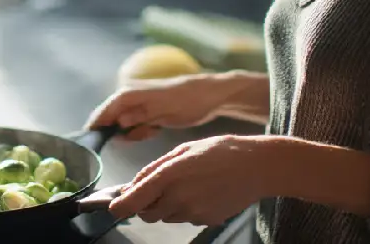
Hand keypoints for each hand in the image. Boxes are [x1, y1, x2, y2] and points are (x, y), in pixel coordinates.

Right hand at [85, 74, 232, 140]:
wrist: (209, 95)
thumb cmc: (188, 102)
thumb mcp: (165, 111)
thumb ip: (140, 116)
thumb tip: (118, 123)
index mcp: (131, 94)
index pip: (105, 110)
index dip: (96, 125)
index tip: (89, 141)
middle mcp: (131, 96)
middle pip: (112, 118)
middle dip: (117, 132)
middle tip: (133, 139)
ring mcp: (139, 103)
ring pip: (124, 123)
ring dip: (133, 132)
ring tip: (151, 131)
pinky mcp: (147, 110)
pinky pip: (136, 124)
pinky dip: (142, 130)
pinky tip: (155, 129)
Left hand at [107, 134, 267, 225]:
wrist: (257, 167)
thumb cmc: (221, 151)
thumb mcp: (184, 149)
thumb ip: (155, 167)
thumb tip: (134, 184)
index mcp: (170, 175)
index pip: (134, 201)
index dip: (118, 206)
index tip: (112, 206)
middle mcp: (179, 197)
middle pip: (147, 213)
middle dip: (145, 204)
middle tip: (155, 188)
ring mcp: (193, 212)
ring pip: (166, 216)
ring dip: (166, 205)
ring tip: (186, 184)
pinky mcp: (205, 220)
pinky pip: (185, 218)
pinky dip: (185, 208)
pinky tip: (201, 191)